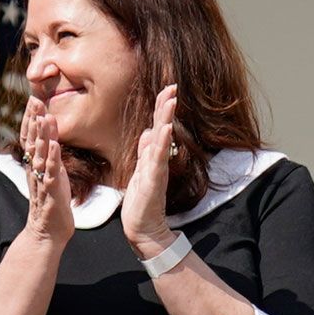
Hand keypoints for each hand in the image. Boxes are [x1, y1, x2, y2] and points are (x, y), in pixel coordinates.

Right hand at [15, 94, 76, 249]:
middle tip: (35, 99)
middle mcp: (35, 170)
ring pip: (40, 155)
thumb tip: (52, 137)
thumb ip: (50, 157)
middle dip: (34, 120)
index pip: (30, 137)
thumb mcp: (51, 175)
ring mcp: (42, 181)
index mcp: (35, 165)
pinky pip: (50, 173)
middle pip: (32, 141)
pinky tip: (53, 145)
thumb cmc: (52, 202)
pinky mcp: (51, 192)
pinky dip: (51, 158)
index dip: (31, 119)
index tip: (34, 99)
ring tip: (45, 116)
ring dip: (42, 135)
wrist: (48, 232)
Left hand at [116, 82, 181, 259]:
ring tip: (170, 101)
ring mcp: (157, 170)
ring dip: (166, 120)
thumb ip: (145, 152)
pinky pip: (158, 159)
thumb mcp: (140, 171)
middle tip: (172, 87)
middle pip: (163, 128)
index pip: (158, 126)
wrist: (142, 227)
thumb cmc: (142, 201)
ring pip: (162, 140)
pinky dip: (161, 143)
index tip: (167, 88)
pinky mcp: (153, 181)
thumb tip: (148, 132)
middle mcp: (157, 160)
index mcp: (152, 156)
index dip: (161, 108)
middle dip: (166, 107)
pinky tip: (164, 130)